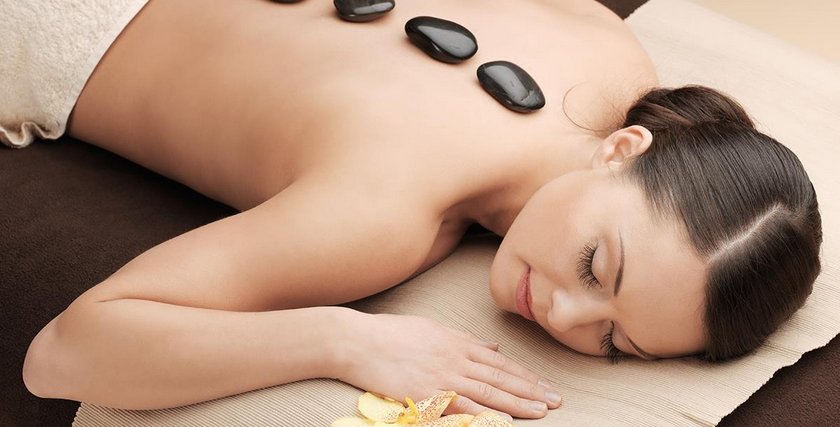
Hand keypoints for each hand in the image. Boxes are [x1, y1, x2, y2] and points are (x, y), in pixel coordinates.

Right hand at [337, 313, 562, 418]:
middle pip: (501, 377)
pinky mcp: (427, 393)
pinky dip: (484, 414)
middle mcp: (455, 358)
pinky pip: (462, 406)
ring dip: (518, 402)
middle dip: (531, 389)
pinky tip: (502, 420)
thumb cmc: (391, 334)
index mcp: (457, 342)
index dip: (525, 375)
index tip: (545, 384)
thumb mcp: (432, 329)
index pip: (500, 362)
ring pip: (489, 391)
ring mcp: (442, 376)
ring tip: (541, 410)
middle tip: (556, 400)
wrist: (358, 341)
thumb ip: (464, 339)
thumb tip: (492, 346)